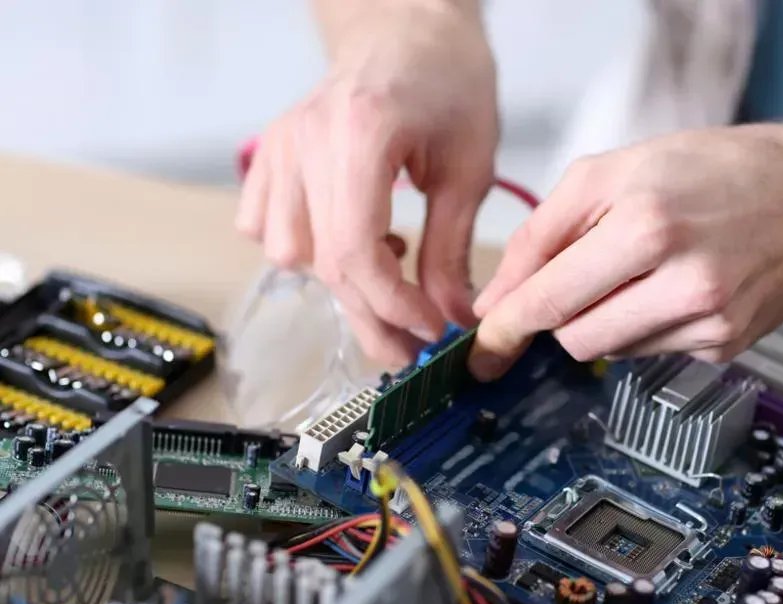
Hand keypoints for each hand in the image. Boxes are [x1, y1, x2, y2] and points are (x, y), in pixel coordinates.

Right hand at [235, 0, 497, 365]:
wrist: (406, 30)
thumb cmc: (447, 82)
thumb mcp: (470, 167)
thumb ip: (452, 248)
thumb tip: (447, 316)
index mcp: (360, 133)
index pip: (355, 251)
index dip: (392, 306)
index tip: (428, 330)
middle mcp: (305, 140)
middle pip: (322, 263)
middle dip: (371, 316)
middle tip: (410, 345)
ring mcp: (279, 146)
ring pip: (288, 254)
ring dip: (337, 280)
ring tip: (386, 260)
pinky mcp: (267, 153)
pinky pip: (263, 228)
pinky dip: (302, 250)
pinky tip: (347, 238)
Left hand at [469, 124, 782, 379]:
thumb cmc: (710, 170)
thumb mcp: (612, 172)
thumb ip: (542, 234)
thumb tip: (497, 302)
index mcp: (646, 224)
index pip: (550, 299)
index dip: (506, 329)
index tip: (481, 348)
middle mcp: (683, 281)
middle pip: (575, 337)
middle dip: (559, 316)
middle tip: (578, 278)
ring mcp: (710, 321)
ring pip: (609, 351)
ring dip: (602, 319)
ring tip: (638, 271)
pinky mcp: (726, 346)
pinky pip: (650, 354)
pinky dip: (642, 326)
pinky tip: (671, 289)